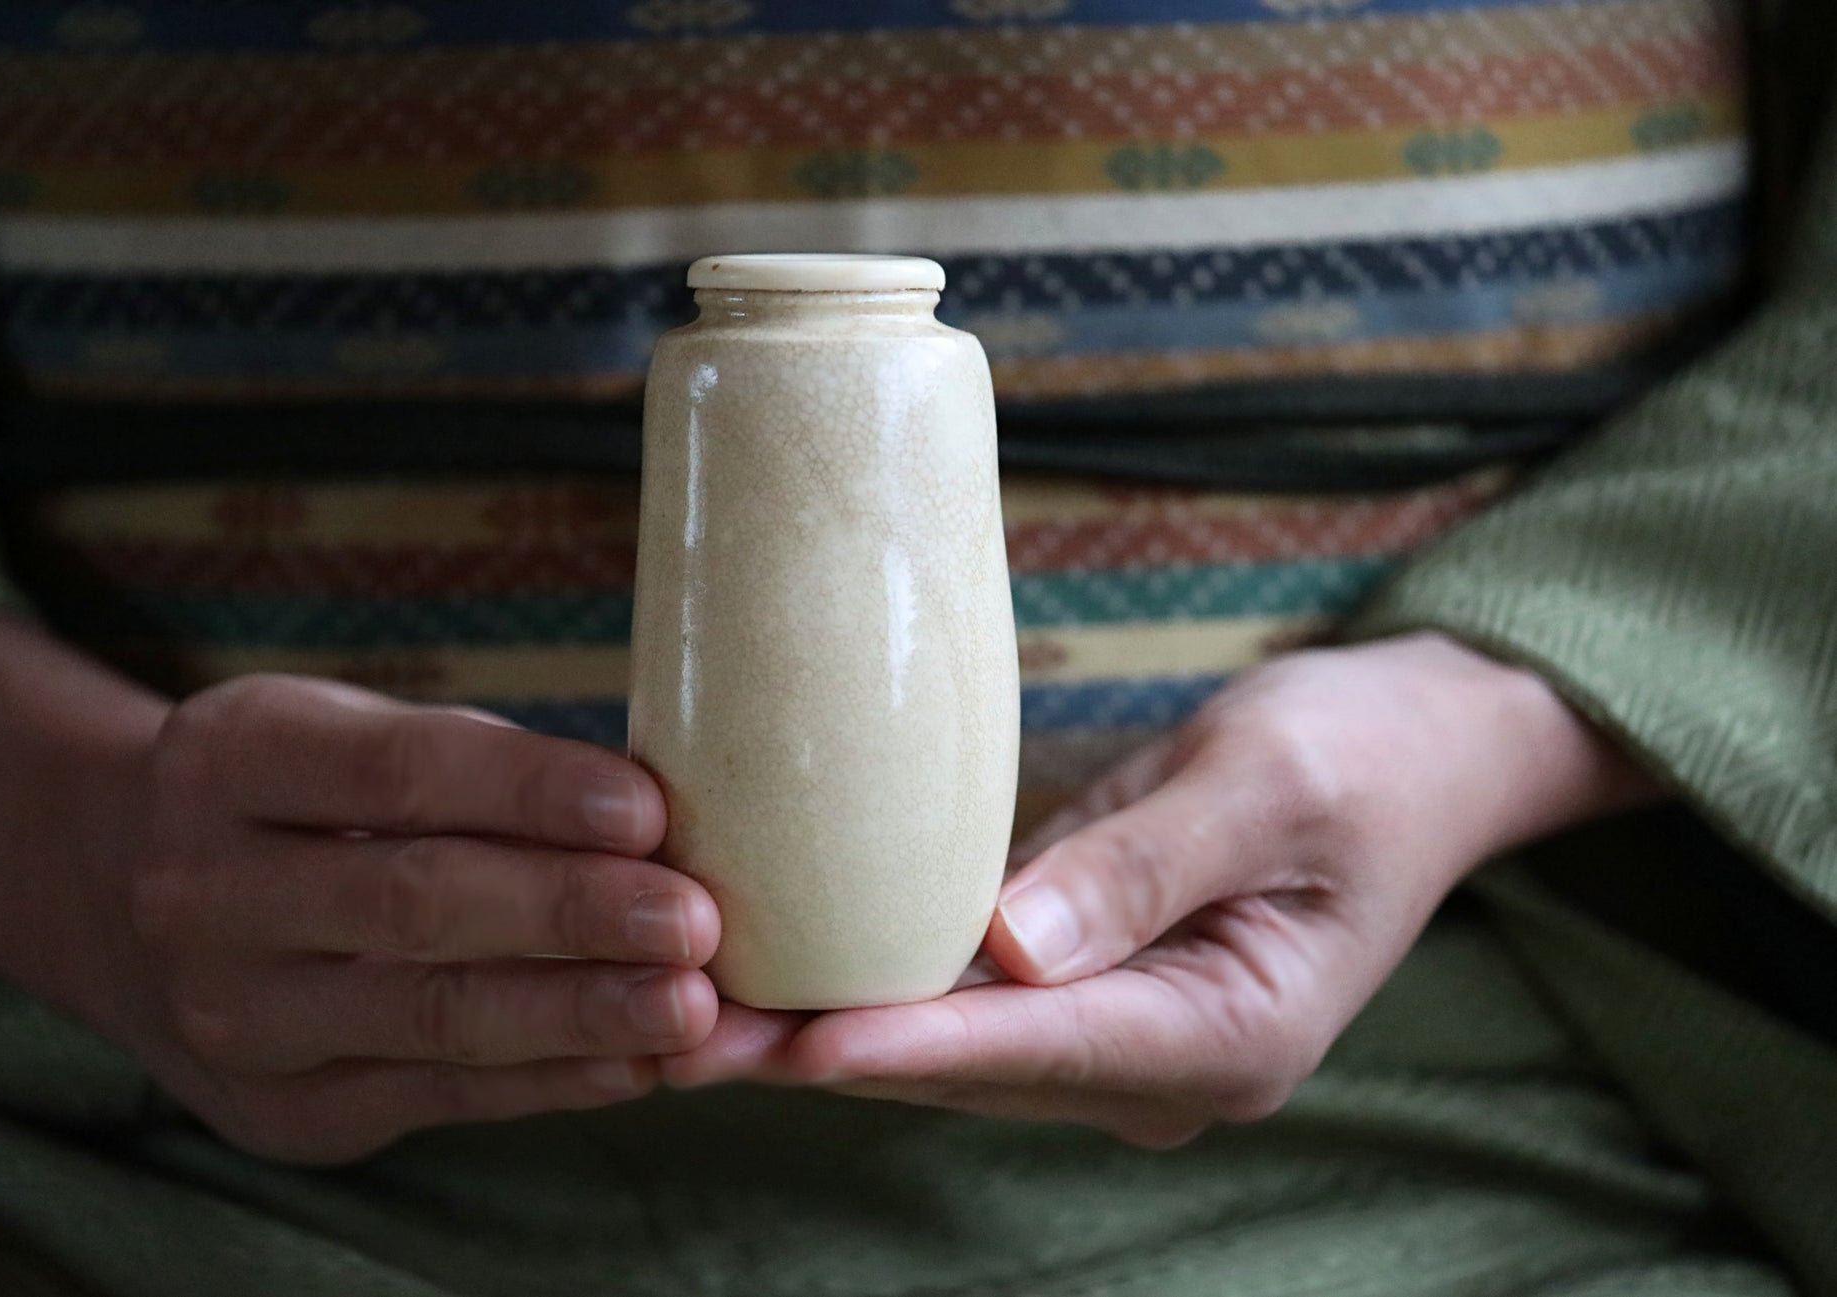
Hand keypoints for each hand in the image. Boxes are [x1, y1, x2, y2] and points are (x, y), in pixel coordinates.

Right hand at [107, 674, 720, 1161]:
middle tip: (693, 920)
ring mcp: (235, 1013)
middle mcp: (208, 890)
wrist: (126, 900)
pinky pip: (437, 1094)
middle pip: (415, 901)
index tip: (645, 806)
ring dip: (577, 1013)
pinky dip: (550, 1079)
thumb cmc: (306, 800)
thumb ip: (487, 774)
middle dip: (569, 912)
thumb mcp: (356, 738)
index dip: (527, 790)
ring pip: (430, 1014)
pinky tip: (636, 1064)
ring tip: (690, 1008)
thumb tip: (664, 826)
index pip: (397, 770)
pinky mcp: (282, 1107)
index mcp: (234, 758)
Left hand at [666, 633, 1658, 1146]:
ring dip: (828, 1027)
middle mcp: (1166, 1064)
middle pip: (975, 1066)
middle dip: (831, 1051)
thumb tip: (1014, 948)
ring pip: (954, 1044)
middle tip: (686, 1028)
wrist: (1417, 755)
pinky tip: (779, 968)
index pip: (1045, 1048)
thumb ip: (1147, 866)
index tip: (797, 1041)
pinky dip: (876, 986)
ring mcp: (1123, 1037)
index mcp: (1231, 1035)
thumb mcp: (1265, 784)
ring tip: (691, 1010)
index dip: (913, 1046)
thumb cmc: (1359, 755)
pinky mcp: (1087, 989)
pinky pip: (968, 1000)